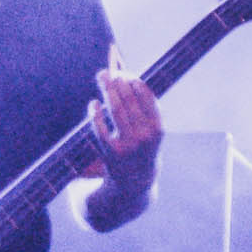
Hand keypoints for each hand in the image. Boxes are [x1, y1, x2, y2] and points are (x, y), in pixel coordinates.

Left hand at [80, 70, 163, 228]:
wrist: (137, 180)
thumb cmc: (143, 145)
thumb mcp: (151, 129)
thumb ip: (143, 106)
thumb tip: (127, 75)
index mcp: (158, 128)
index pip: (146, 97)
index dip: (134, 82)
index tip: (125, 73)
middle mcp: (145, 136)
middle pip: (129, 101)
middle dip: (117, 82)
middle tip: (108, 72)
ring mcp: (128, 144)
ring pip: (115, 111)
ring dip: (107, 91)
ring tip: (102, 78)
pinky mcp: (111, 152)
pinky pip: (101, 128)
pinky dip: (96, 114)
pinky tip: (93, 103)